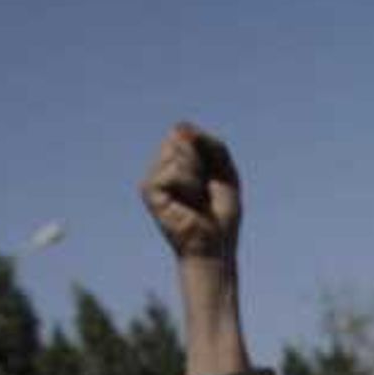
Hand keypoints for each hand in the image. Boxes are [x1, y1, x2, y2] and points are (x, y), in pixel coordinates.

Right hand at [142, 121, 241, 264]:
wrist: (214, 245)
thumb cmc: (220, 213)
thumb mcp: (225, 169)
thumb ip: (211, 144)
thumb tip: (182, 129)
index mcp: (175, 160)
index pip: (185, 130)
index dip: (205, 150)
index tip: (210, 178)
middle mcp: (160, 166)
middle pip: (179, 136)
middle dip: (201, 162)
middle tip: (202, 191)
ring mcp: (152, 177)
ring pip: (178, 152)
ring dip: (197, 176)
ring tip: (195, 199)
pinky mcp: (149, 189)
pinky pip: (175, 171)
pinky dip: (190, 186)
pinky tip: (188, 205)